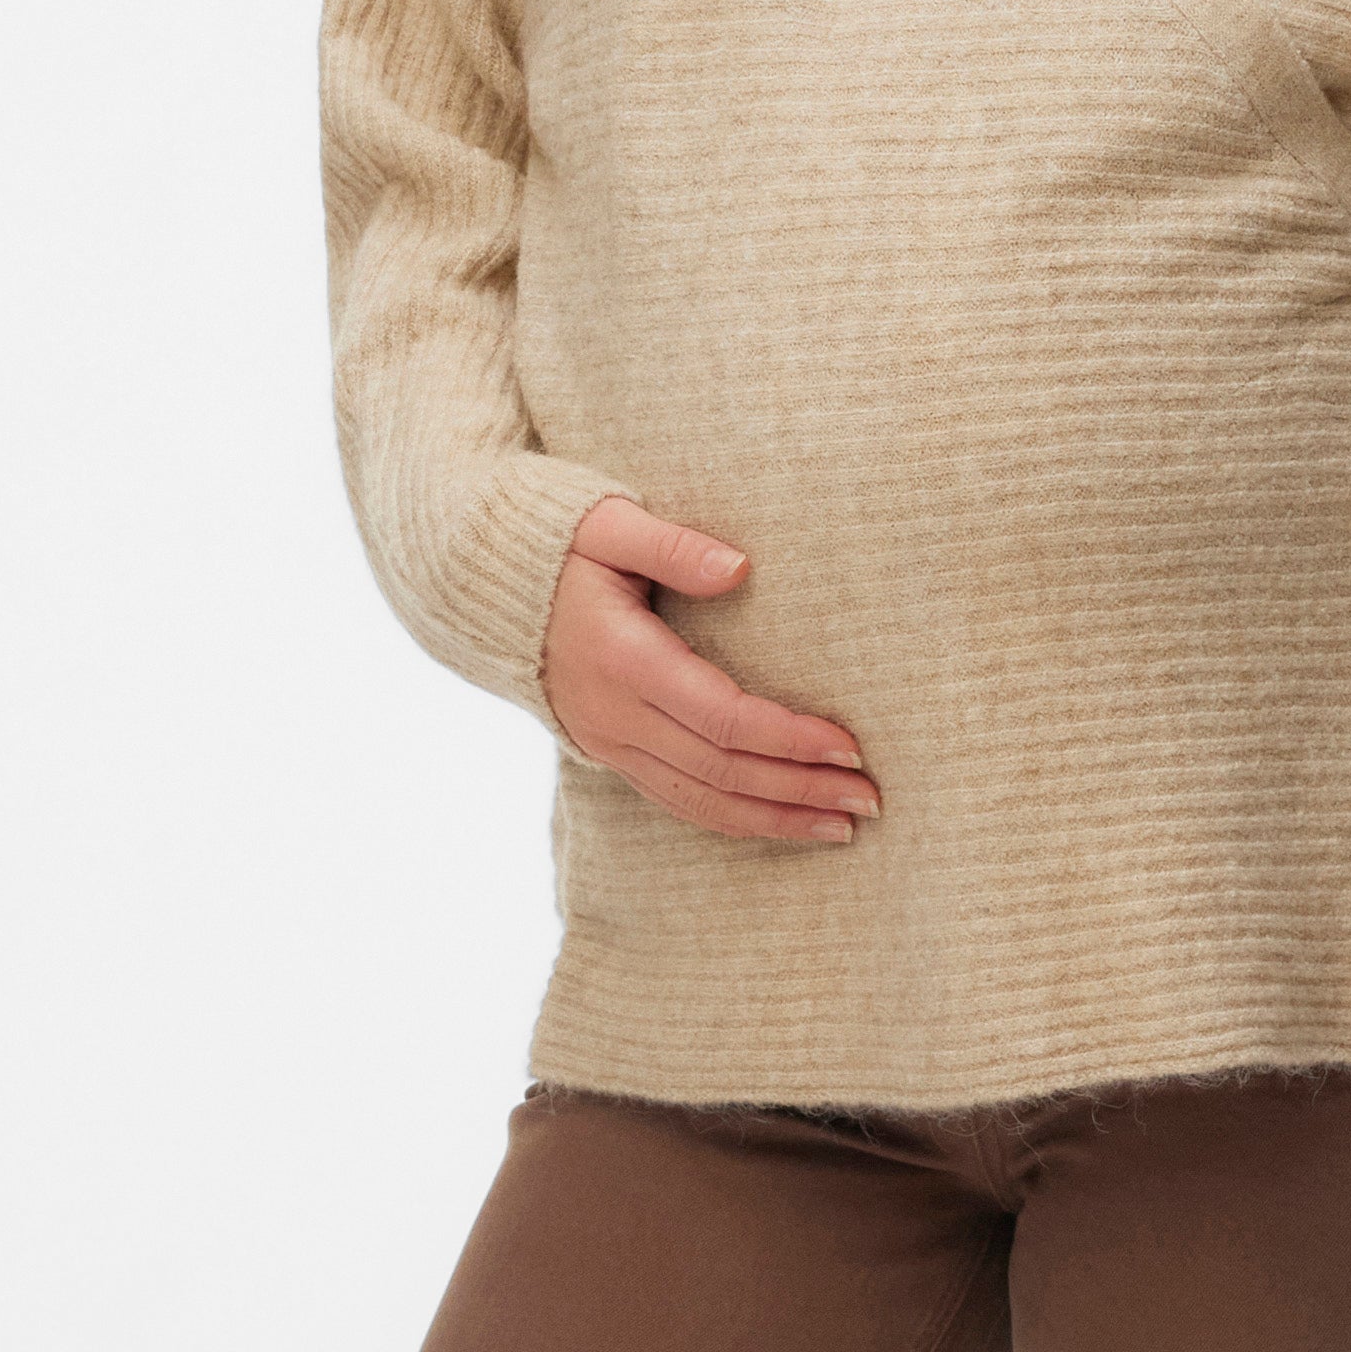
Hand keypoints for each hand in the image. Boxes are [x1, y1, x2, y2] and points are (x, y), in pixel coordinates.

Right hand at [541, 497, 880, 849]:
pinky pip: (679, 802)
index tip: (849, 746)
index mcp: (625, 661)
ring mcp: (610, 744)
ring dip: (776, 819)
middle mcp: (617, 716)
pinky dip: (736, 820)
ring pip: (702, 801)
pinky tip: (782, 824)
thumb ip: (672, 545)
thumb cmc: (558, 544)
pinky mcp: (610, 754)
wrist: (481, 587)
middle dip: (800, 789)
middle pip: (723, 771)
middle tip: (869, 797)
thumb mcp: (609, 524)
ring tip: (842, 827)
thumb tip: (741, 568)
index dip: (789, 739)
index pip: (724, 719)